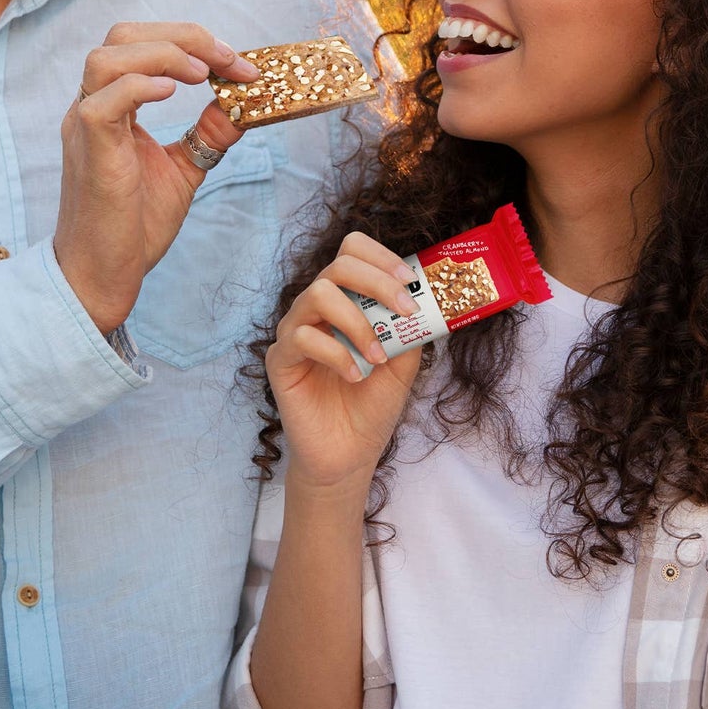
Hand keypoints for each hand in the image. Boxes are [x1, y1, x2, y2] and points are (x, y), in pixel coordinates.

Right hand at [52, 22, 258, 334]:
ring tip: (202, 74)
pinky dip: (140, 86)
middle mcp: (92, 107)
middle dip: (182, 36)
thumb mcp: (183, 169)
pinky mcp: (91, 151)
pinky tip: (174, 93)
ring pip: (106, 57)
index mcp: (111, 107)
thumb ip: (208, 134)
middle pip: (122, 36)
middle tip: (227, 60)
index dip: (191, 42)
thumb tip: (241, 103)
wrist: (104, 275)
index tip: (237, 63)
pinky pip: (103, 101)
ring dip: (162, 54)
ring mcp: (85, 127)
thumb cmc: (134, 227)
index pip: (140, 44)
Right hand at [266, 233, 427, 494]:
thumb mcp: (403, 363)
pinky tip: (354, 376)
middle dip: (377, 282)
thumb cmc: (372, 407)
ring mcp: (295, 331)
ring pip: (318, 294)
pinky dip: (337, 353)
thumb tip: (427, 297)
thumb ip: (410, 329)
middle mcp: (317, 308)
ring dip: (357, 322)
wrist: (348, 456)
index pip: (352, 252)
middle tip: (404, 310)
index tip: (409, 279)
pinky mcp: (280, 359)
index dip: (380, 256)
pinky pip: (302, 337)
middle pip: (338, 265)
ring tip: (378, 357)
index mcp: (346, 301)